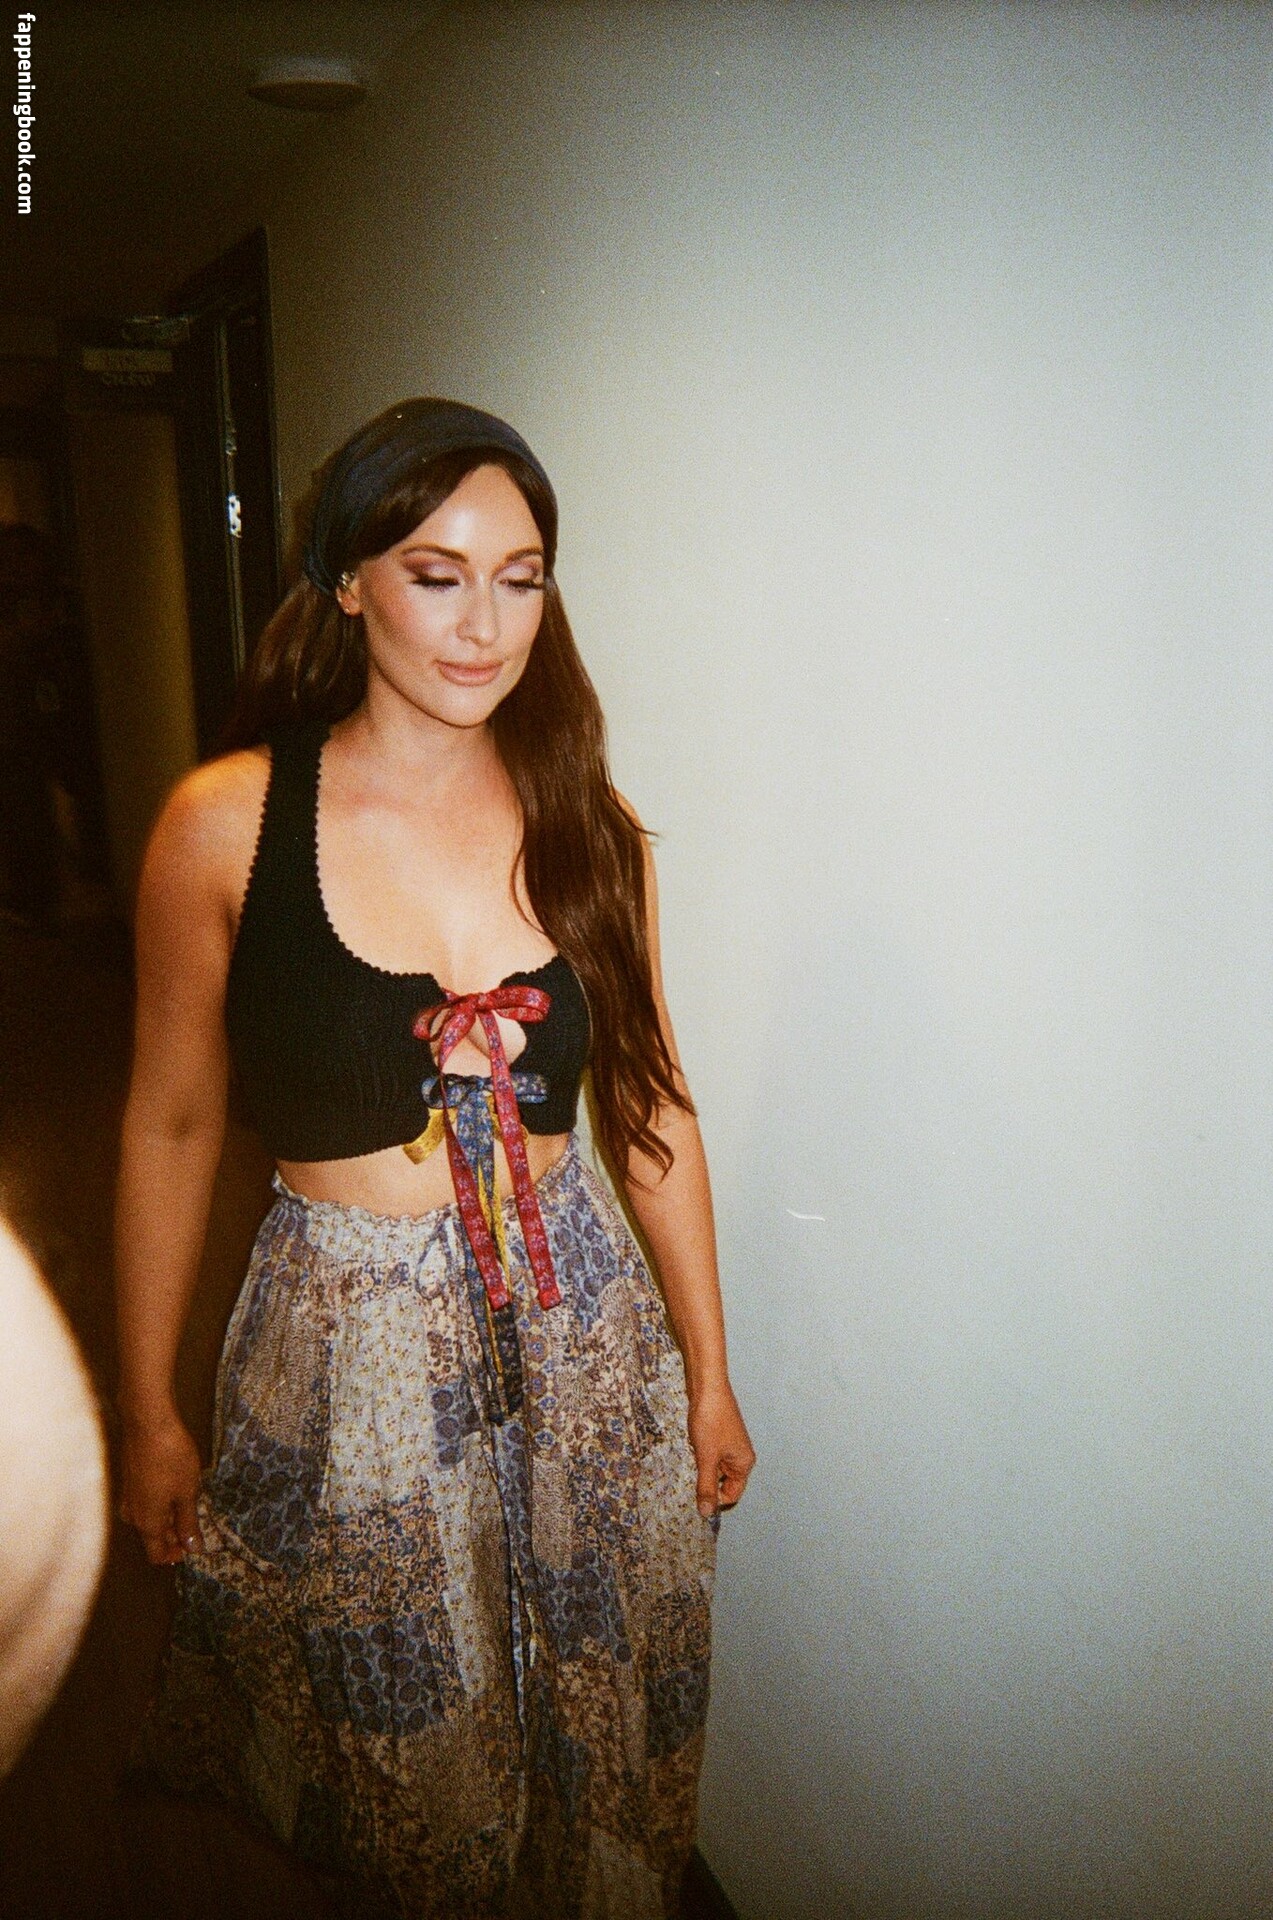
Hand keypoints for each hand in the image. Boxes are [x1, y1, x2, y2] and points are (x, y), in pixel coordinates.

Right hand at [118, 1410, 205, 1565]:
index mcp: (147, 1523)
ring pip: (149, 1519)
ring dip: (168, 1519)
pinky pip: (145, 1504)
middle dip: (174, 1537)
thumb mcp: (187, 1493)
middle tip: (197, 1525)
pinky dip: (161, 1505)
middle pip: (152, 1538)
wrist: (148, 1423)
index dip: (175, 1555)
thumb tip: (192, 1548)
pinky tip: (177, 1489)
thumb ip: (188, 1523)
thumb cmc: (171, 1458)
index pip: (157, 1555)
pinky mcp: (129, 1480)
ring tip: (191, 1504)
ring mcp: (128, 1497)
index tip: (193, 1545)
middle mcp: (132, 1515)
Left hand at [687, 1379, 754, 1518]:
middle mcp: (740, 1456)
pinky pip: (709, 1455)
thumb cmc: (711, 1420)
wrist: (707, 1387)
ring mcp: (730, 1445)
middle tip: (692, 1472)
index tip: (697, 1492)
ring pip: (714, 1468)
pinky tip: (692, 1444)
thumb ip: (706, 1487)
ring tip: (694, 1454)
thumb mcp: (706, 1458)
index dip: (715, 1498)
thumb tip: (706, 1513)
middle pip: (723, 1483)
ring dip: (701, 1466)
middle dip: (706, 1480)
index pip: (732, 1495)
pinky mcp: (719, 1436)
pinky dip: (699, 1454)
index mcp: (744, 1463)